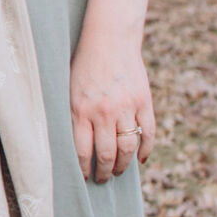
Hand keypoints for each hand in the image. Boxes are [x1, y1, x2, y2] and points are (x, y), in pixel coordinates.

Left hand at [70, 27, 155, 181]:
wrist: (109, 38)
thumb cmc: (83, 64)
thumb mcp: (69, 89)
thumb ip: (74, 116)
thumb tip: (74, 147)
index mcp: (80, 109)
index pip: (82, 151)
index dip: (84, 169)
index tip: (84, 177)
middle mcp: (103, 111)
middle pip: (106, 154)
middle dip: (104, 172)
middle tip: (102, 179)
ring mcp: (126, 107)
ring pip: (127, 148)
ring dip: (124, 165)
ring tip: (119, 172)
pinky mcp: (144, 102)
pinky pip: (147, 134)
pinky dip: (145, 150)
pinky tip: (139, 159)